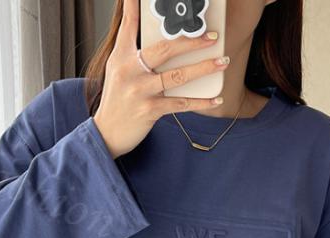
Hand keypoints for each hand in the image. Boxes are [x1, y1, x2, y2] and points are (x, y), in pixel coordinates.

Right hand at [93, 0, 228, 159]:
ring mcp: (140, 91)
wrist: (107, 133)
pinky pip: (180, 103)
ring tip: (222, 61)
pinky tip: (216, 98)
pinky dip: (201, 102)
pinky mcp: (150, 110)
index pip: (129, 26)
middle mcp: (130, 70)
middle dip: (191, 41)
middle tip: (212, 37)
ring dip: (203, 68)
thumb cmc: (117, 100)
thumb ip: (132, 52)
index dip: (135, 7)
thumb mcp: (117, 71)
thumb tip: (155, 39)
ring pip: (177, 76)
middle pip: (165, 49)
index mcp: (121, 57)